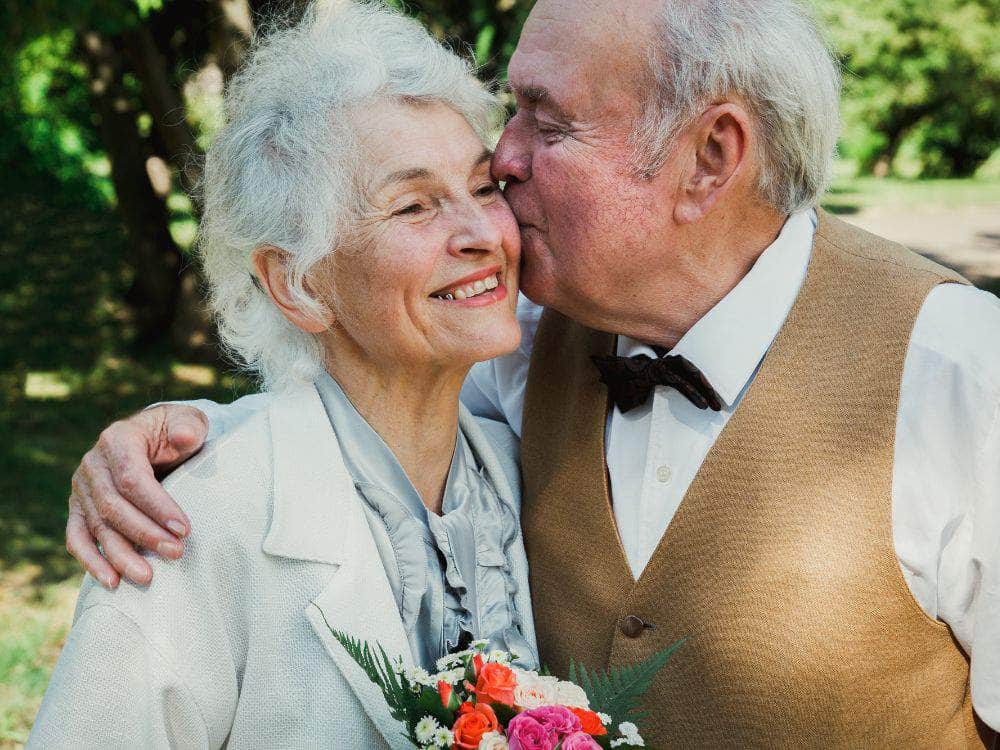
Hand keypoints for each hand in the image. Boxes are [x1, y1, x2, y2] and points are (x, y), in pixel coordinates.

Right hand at [67, 404, 208, 588]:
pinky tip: (111, 581)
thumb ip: (188, 427)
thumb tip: (185, 437)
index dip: (157, 506)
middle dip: (145, 534)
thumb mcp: (187, 422)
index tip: (184, 529)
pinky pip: (77, 538)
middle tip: (176, 553)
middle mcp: (92, 464)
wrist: (154, 438)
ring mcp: (82, 488)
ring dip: (121, 555)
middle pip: (113, 506)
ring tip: (147, 577)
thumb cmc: (175, 432)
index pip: (132, 479)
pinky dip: (91, 561)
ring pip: (97, 527)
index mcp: (117, 440)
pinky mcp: (79, 509)